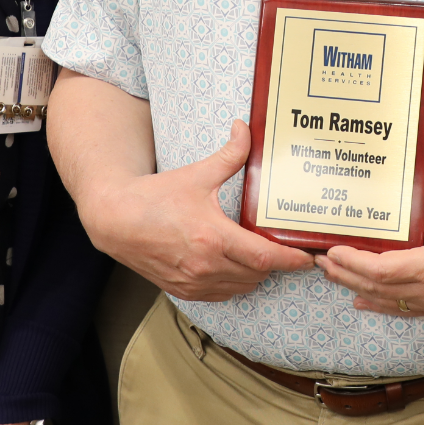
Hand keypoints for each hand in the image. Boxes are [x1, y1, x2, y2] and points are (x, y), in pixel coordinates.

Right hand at [83, 120, 312, 300]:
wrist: (115, 220)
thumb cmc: (154, 198)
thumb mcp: (196, 174)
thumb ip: (229, 155)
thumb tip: (245, 129)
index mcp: (213, 238)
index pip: (265, 258)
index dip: (291, 260)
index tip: (308, 258)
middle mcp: (206, 265)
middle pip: (258, 274)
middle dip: (275, 264)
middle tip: (287, 250)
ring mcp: (194, 282)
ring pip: (241, 287)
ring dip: (255, 275)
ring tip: (261, 256)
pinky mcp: (183, 290)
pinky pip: (221, 295)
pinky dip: (234, 283)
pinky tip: (234, 267)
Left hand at [316, 138, 423, 316]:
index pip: (380, 269)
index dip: (352, 263)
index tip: (331, 252)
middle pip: (375, 288)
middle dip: (345, 275)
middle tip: (320, 262)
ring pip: (387, 301)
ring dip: (357, 289)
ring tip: (333, 277)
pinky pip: (404, 310)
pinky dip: (380, 305)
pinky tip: (364, 302)